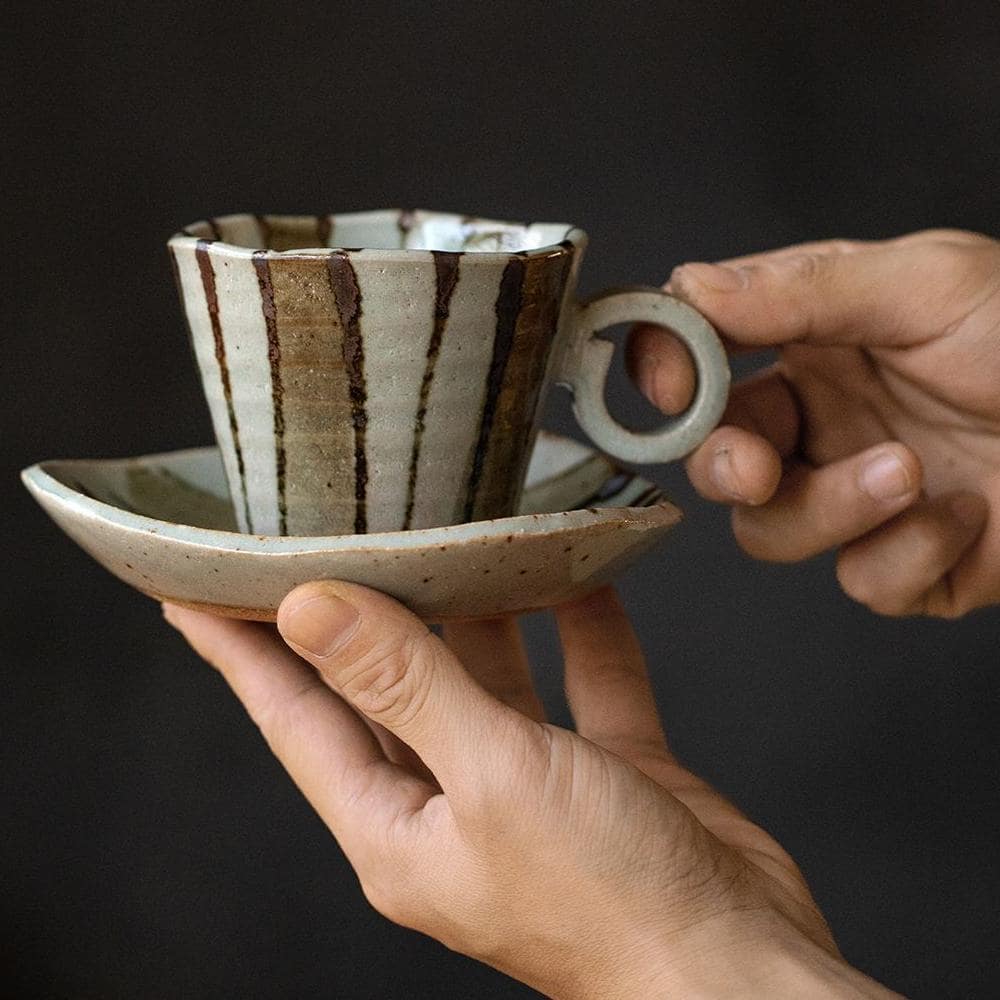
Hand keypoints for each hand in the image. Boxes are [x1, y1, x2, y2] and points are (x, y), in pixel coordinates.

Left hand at [165, 584, 897, 998]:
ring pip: (486, 674)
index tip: (197, 586)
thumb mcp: (492, 780)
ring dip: (476, 608)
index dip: (242, 650)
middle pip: (383, 686)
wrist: (741, 970)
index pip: (294, 719)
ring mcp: (531, 785)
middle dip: (356, 610)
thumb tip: (311, 611)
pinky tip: (580, 571)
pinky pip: (584, 679)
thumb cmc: (610, 906)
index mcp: (398, 826)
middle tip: (332, 529)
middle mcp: (453, 803)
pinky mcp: (603, 769)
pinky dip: (580, 628)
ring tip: (457, 526)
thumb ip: (407, 686)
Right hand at [629, 229, 999, 617]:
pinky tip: (969, 514)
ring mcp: (861, 498)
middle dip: (725, 466)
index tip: (667, 383)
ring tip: (907, 474)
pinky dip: (911, 551)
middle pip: (720, 460)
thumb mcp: (929, 284)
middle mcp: (827, 424)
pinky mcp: (907, 564)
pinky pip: (864, 580)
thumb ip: (802, 289)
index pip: (705, 362)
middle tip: (749, 466)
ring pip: (775, 532)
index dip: (669, 373)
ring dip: (829, 509)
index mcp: (816, 349)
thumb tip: (690, 289)